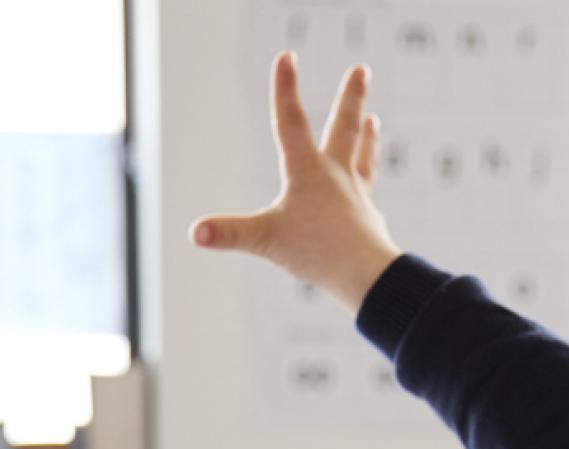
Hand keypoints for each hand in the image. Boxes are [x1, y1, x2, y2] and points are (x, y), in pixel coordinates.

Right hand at [190, 54, 402, 311]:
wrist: (367, 273)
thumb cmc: (317, 252)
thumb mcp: (265, 240)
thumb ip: (229, 233)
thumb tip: (195, 233)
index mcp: (308, 171)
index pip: (291, 122)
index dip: (285, 89)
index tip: (287, 56)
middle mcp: (336, 176)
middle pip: (343, 127)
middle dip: (350, 96)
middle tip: (361, 68)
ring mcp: (356, 196)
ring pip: (362, 157)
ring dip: (366, 136)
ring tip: (373, 119)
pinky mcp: (368, 220)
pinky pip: (368, 199)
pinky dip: (367, 193)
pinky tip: (369, 200)